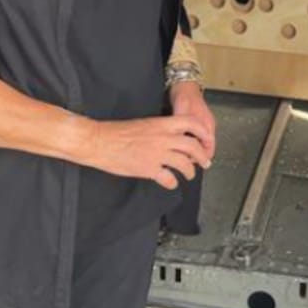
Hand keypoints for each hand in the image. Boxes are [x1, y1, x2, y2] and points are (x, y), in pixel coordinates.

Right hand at [85, 114, 213, 189]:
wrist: (100, 141)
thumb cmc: (116, 132)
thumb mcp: (143, 124)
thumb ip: (160, 130)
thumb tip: (171, 137)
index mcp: (161, 124)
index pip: (191, 123)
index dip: (203, 132)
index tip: (207, 139)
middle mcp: (162, 138)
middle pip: (192, 146)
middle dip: (202, 156)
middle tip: (205, 162)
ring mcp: (156, 154)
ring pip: (184, 164)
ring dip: (190, 171)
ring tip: (189, 175)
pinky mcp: (148, 169)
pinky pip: (168, 179)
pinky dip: (172, 183)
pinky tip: (170, 183)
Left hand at [169, 79, 215, 163]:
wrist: (183, 84)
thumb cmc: (185, 96)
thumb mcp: (182, 113)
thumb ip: (183, 128)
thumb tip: (180, 144)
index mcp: (208, 126)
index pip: (209, 149)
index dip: (201, 159)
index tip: (190, 164)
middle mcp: (207, 127)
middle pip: (204, 148)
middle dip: (195, 156)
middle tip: (183, 161)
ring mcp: (202, 125)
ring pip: (199, 143)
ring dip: (191, 150)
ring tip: (180, 155)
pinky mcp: (195, 124)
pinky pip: (194, 137)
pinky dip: (188, 142)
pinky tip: (179, 144)